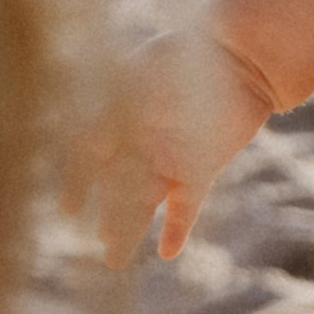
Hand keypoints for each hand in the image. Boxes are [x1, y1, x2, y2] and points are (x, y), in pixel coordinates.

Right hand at [68, 24, 271, 268]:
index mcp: (120, 115)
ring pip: (143, 202)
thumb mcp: (145, 75)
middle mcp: (141, 141)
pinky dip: (176, 228)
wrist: (244, 57)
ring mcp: (170, 157)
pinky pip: (184, 205)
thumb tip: (85, 145)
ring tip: (114, 258)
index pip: (88, 154)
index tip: (69, 208)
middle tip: (97, 240)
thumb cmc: (191, 55)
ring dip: (129, 229)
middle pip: (115, 186)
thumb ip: (116, 108)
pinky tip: (167, 252)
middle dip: (105, 214)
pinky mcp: (201, 169)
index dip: (76, 180)